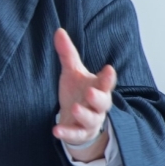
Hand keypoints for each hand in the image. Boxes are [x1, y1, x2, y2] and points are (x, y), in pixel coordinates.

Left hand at [53, 28, 115, 162]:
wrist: (76, 119)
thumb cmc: (77, 92)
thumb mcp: (72, 72)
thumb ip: (67, 54)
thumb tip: (58, 30)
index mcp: (98, 88)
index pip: (106, 82)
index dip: (107, 77)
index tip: (108, 69)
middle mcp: (97, 105)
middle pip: (103, 103)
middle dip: (98, 98)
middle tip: (91, 92)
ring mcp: (90, 121)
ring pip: (91, 119)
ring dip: (84, 115)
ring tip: (75, 109)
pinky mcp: (79, 133)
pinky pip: (75, 134)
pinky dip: (67, 133)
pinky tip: (56, 130)